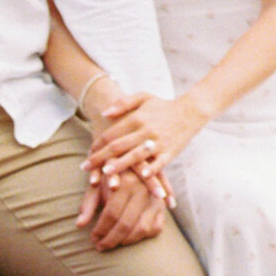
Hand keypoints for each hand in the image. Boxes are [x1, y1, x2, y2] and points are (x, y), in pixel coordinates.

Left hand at [85, 91, 203, 187]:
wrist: (191, 111)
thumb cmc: (163, 106)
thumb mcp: (143, 97)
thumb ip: (123, 103)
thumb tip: (104, 114)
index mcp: (137, 118)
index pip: (111, 133)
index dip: (97, 144)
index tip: (87, 154)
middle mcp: (146, 130)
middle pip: (118, 146)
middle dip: (100, 158)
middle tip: (85, 168)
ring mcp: (158, 142)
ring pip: (135, 155)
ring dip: (119, 165)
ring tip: (105, 173)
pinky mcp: (169, 152)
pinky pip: (158, 163)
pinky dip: (150, 170)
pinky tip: (140, 177)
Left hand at [86, 162, 171, 250]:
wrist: (132, 162)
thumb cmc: (110, 176)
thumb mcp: (97, 185)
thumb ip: (88, 205)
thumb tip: (79, 225)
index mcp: (126, 180)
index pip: (111, 213)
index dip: (100, 229)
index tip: (93, 238)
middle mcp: (143, 188)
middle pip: (126, 223)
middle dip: (110, 239)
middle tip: (100, 246)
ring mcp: (156, 198)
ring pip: (141, 228)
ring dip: (125, 241)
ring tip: (112, 243)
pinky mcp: (163, 205)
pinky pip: (155, 228)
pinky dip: (142, 237)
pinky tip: (128, 239)